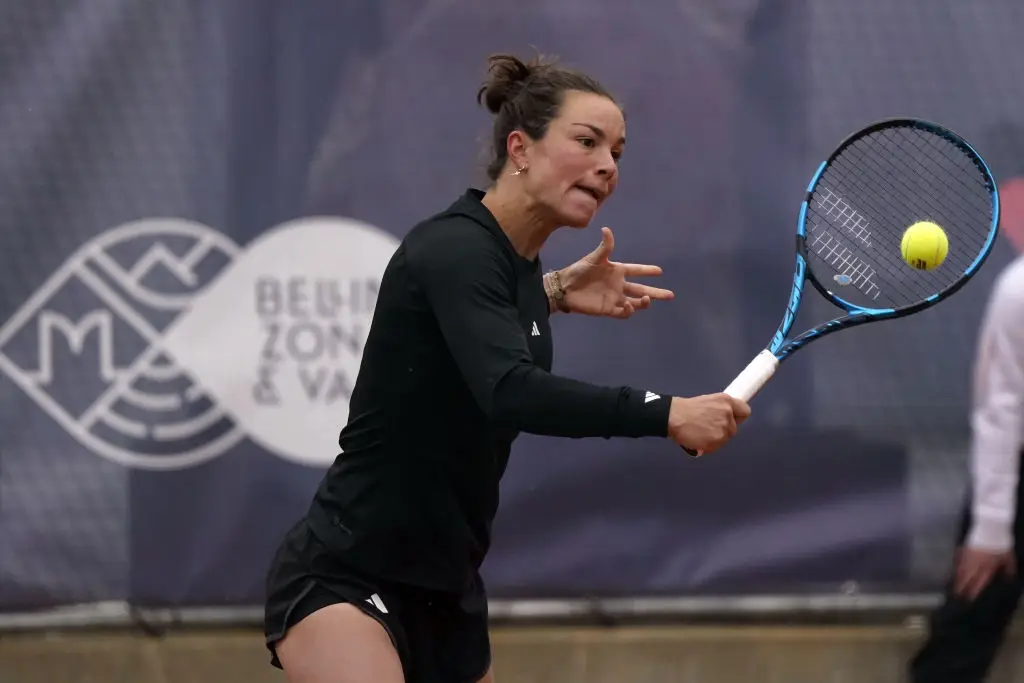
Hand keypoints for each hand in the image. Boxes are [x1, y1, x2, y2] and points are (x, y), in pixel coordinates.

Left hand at [555, 227, 673, 317]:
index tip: (660, 271)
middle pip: (641, 289)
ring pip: (635, 302)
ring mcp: (614, 298)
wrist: (564, 288)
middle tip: (670, 294)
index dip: (647, 270)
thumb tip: (607, 229)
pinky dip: (629, 310)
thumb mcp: (593, 258)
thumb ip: (604, 246)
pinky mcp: (608, 309)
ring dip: (643, 302)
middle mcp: (618, 285)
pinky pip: (623, 312)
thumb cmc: (578, 271)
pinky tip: (629, 305)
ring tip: (647, 300)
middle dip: (655, 292)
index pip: (636, 271)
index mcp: (617, 271)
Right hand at [667, 394, 750, 453]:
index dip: (737, 418)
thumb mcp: (707, 401)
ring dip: (715, 439)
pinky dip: (708, 446)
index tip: (730, 420)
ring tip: (700, 434)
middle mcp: (728, 413)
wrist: (673, 416)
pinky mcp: (717, 440)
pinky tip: (698, 440)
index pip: (745, 411)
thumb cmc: (686, 408)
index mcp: (726, 401)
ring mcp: (723, 428)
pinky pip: (716, 447)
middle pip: (733, 429)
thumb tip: (724, 418)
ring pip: (724, 439)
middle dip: (723, 430)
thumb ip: (719, 409)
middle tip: (707, 428)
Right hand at [954, 545, 1015, 600]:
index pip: (979, 582)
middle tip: (957, 594)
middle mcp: (976, 563)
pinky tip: (955, 566)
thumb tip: (1008, 577)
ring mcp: (969, 555)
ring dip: (958, 577)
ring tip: (954, 583)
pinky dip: (957, 564)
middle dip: (962, 586)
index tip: (969, 597)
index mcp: (987, 566)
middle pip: (967, 577)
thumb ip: (1008, 568)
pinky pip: (959, 558)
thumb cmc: (1001, 542)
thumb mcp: (1009, 557)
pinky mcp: (965, 547)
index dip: (974, 590)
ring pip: (961, 568)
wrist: (991, 527)